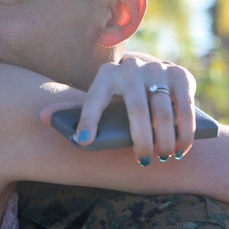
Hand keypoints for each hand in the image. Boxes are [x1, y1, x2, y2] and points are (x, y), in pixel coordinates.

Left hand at [71, 58, 196, 163]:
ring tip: (163, 157)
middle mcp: (131, 68)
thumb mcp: (96, 98)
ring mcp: (157, 69)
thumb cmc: (116, 95)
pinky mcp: (180, 74)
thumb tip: (42, 117)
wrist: (148, 71)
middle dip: (141, 139)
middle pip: (136, 109)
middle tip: (143, 160)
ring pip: (163, 110)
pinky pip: (185, 105)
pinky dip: (185, 130)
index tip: (84, 141)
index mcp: (106, 75)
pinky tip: (183, 147)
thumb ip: (71, 110)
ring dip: (165, 138)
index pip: (94, 100)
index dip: (87, 121)